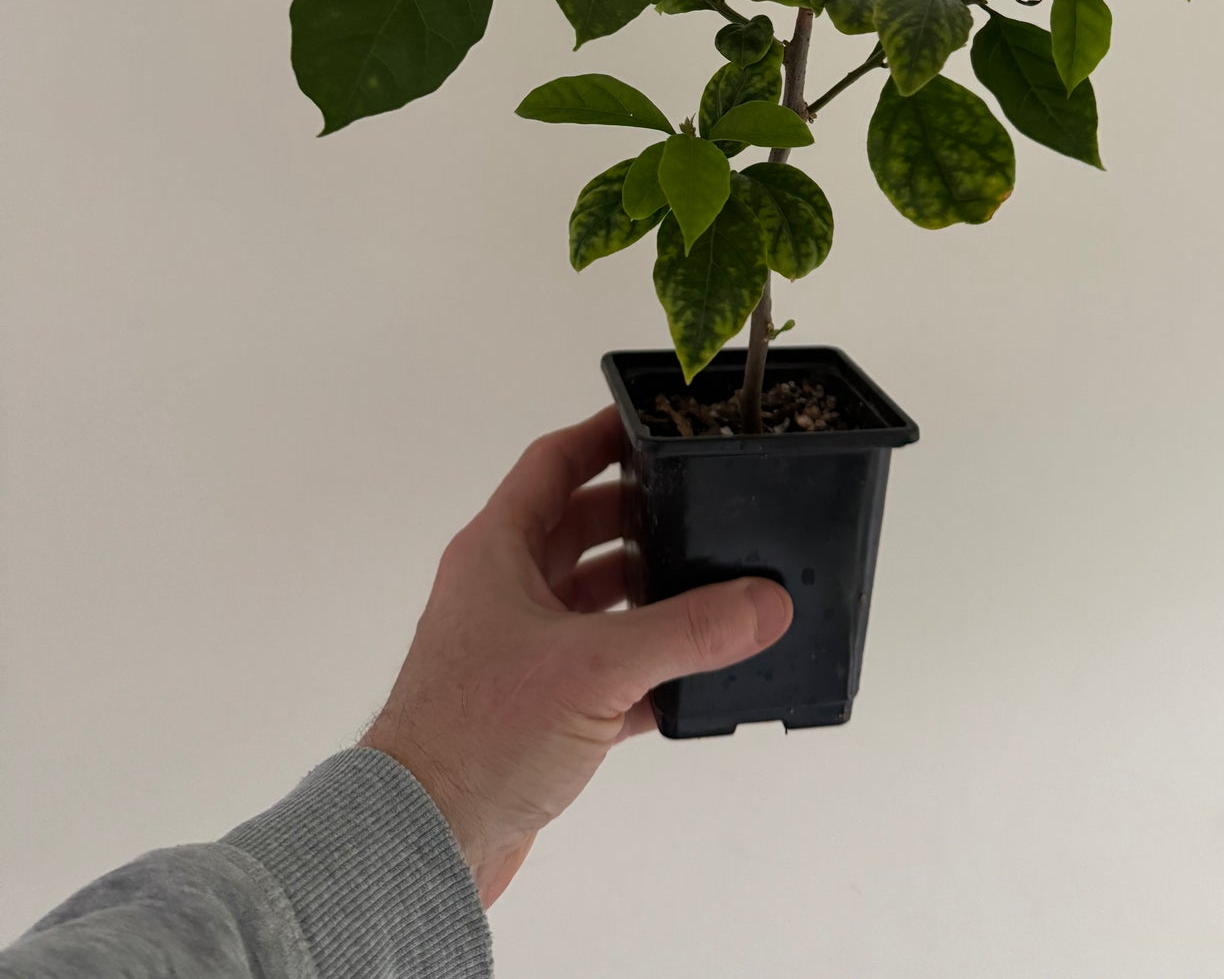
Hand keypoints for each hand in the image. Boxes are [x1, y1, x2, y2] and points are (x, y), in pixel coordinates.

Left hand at [358, 404, 792, 905]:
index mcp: (497, 552)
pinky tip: (690, 680)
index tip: (655, 421)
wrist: (422, 841)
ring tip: (710, 589)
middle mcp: (502, 592)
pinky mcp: (532, 711)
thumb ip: (688, 630)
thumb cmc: (476, 734)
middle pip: (578, 528)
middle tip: (701, 507)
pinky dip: (644, 670)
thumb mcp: (597, 666)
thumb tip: (763, 602)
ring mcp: (516, 652)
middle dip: (640, 518)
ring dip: (646, 595)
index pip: (553, 464)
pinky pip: (600, 671)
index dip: (603, 436)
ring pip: (592, 601)